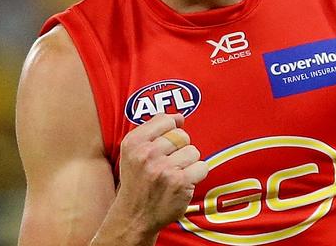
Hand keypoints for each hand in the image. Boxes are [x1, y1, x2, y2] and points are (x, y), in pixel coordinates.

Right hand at [115, 113, 207, 234]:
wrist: (134, 217)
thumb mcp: (133, 151)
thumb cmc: (138, 180)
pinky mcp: (180, 183)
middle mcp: (147, 154)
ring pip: (193, 151)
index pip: (166, 121)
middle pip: (182, 135)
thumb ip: (154, 128)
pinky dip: (196, 175)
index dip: (170, 132)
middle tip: (166, 165)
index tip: (164, 147)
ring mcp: (164, 169)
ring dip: (188, 163)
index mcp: (134, 142)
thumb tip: (180, 117)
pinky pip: (202, 166)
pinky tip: (183, 183)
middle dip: (179, 149)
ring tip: (173, 175)